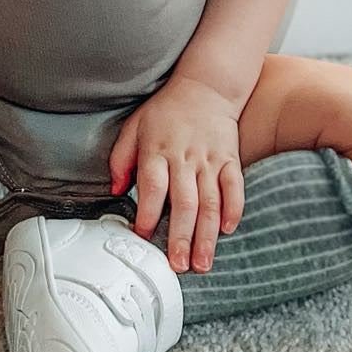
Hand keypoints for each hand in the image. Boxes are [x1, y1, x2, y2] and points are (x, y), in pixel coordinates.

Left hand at [108, 76, 244, 273]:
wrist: (206, 85)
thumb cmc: (166, 110)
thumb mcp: (134, 127)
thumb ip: (120, 159)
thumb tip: (115, 190)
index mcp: (157, 151)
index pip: (152, 188)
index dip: (147, 215)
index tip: (144, 237)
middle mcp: (184, 157)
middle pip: (184, 202)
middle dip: (181, 237)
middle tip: (178, 265)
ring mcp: (210, 159)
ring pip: (210, 202)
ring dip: (206, 236)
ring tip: (202, 263)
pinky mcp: (230, 158)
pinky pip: (235, 186)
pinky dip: (233, 209)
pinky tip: (227, 230)